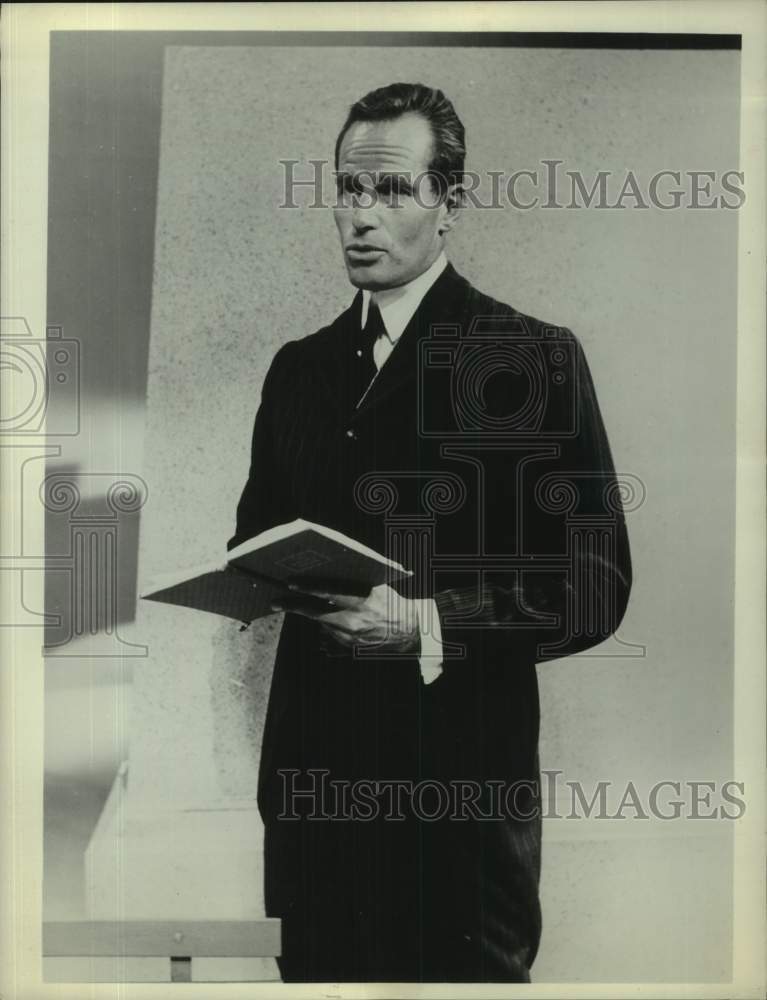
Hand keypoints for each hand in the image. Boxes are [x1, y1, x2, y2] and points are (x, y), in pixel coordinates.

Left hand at [272, 582, 419, 653]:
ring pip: (321, 623)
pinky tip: (330, 617)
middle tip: (276, 602)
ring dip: (312, 614)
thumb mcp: (376, 586)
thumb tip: (327, 574)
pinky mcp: (348, 646)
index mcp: (361, 600)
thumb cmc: (391, 602)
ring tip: (297, 605)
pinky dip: (327, 623)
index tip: (290, 583)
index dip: (308, 588)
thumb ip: (353, 582)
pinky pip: (330, 632)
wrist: (408, 632)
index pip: (329, 592)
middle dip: (294, 606)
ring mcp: (349, 636)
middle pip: (315, 613)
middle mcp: (353, 620)